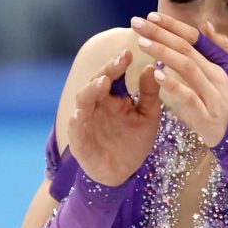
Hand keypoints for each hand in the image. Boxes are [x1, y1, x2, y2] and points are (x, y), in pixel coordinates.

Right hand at [68, 48, 161, 185]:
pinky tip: (80, 115)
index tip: (128, 54)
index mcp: (111, 97)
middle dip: (105, 72)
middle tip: (118, 63)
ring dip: (91, 91)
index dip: (118, 64)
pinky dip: (76, 123)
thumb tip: (152, 67)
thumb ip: (149, 93)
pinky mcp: (80, 143)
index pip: (111, 75)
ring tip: (103, 83)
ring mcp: (85, 123)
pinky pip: (76, 131)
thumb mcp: (148, 116)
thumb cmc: (134, 141)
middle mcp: (96, 106)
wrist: (123, 172)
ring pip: (83, 102)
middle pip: (95, 84)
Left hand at [129, 11, 227, 147]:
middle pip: (187, 49)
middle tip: (137, 23)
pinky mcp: (206, 114)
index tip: (151, 16)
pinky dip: (173, 85)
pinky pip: (189, 96)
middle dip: (161, 34)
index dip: (173, 26)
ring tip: (142, 43)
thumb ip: (222, 48)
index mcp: (221, 64)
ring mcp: (213, 95)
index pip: (195, 39)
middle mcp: (217, 75)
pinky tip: (157, 75)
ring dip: (164, 53)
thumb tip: (206, 23)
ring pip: (188, 68)